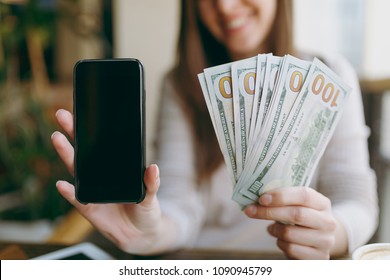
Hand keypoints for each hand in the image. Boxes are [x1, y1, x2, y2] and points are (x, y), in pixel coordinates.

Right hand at [51, 109, 174, 254]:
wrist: (140, 234)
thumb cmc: (145, 209)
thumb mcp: (152, 194)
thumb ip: (151, 183)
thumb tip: (153, 168)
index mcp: (114, 169)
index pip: (100, 146)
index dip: (91, 131)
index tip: (84, 114)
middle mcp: (99, 176)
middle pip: (83, 152)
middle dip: (72, 133)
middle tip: (62, 116)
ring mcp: (92, 190)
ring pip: (76, 170)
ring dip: (66, 154)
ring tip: (58, 138)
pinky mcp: (88, 208)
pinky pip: (76, 199)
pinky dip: (69, 192)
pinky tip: (61, 184)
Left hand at [244, 187, 342, 258]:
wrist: (318, 241)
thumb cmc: (301, 218)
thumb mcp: (298, 205)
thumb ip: (283, 199)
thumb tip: (256, 198)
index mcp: (323, 203)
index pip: (304, 195)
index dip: (281, 196)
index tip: (262, 198)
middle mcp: (328, 222)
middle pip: (296, 214)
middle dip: (269, 212)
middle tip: (250, 210)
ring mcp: (325, 241)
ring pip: (290, 233)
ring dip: (274, 229)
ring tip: (272, 227)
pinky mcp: (318, 257)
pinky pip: (290, 249)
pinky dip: (280, 243)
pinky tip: (281, 239)